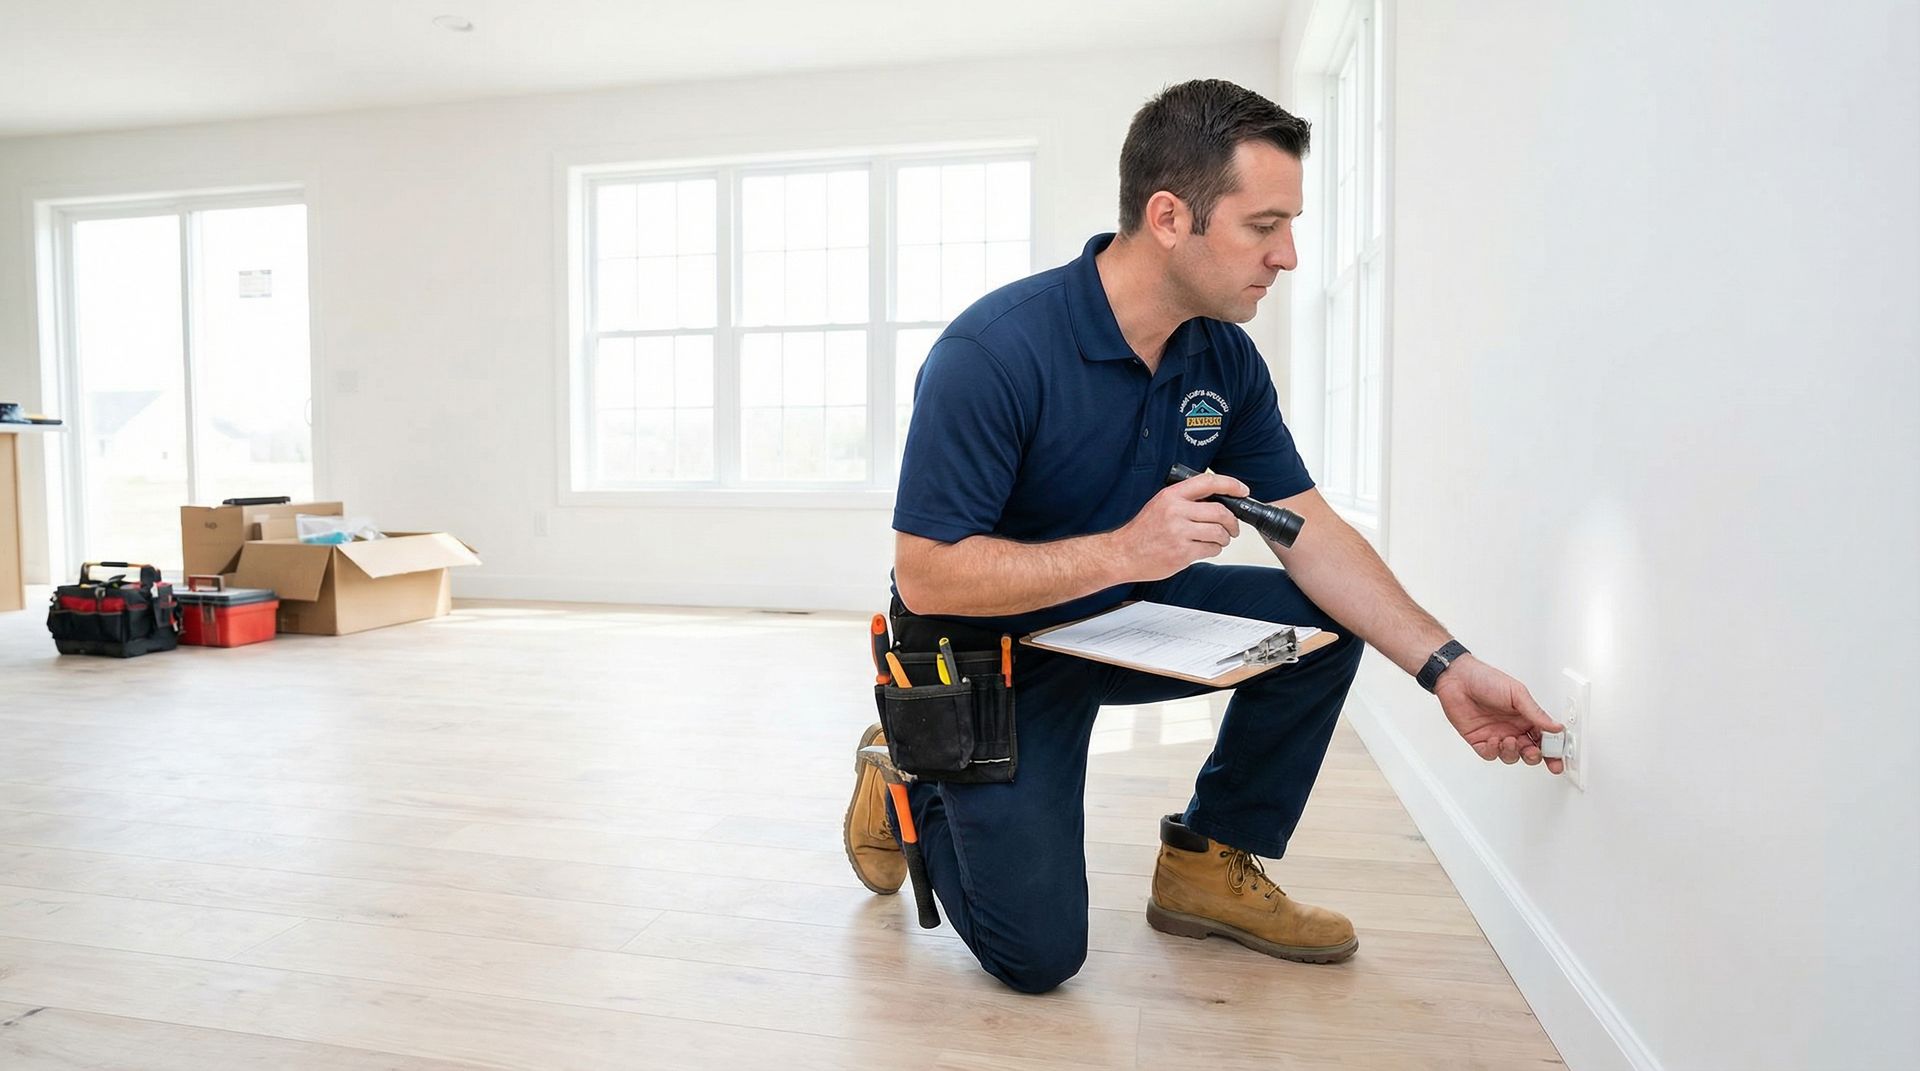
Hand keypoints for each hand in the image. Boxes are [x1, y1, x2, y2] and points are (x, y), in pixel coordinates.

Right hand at [1110, 473, 1245, 580]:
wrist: (1123, 554)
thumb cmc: (1142, 532)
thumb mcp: (1160, 505)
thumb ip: (1185, 501)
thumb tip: (1216, 501)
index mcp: (1171, 496)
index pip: (1209, 482)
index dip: (1231, 485)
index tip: (1242, 490)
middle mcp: (1176, 511)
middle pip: (1220, 512)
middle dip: (1232, 522)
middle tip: (1233, 528)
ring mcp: (1179, 533)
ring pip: (1219, 533)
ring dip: (1223, 539)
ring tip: (1217, 540)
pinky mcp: (1182, 552)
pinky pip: (1211, 549)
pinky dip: (1213, 550)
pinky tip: (1203, 549)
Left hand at [1434, 655, 1564, 773]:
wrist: (1457, 678)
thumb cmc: (1485, 679)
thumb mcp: (1517, 693)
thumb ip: (1536, 713)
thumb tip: (1556, 727)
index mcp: (1525, 717)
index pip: (1544, 738)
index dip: (1553, 750)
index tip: (1558, 757)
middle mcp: (1513, 728)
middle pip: (1529, 751)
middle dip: (1534, 756)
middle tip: (1534, 752)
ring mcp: (1496, 735)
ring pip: (1511, 756)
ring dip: (1512, 752)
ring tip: (1509, 740)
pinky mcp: (1479, 740)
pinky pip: (1489, 754)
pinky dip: (1493, 751)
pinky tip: (1493, 740)